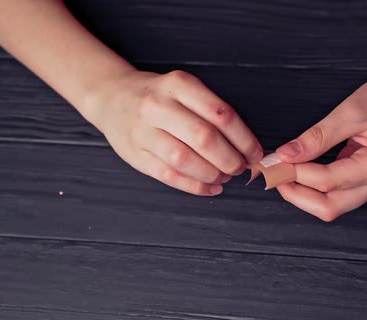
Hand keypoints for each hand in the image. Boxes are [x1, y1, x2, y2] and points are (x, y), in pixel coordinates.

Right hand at [86, 70, 263, 195]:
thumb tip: (246, 146)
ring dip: (212, 173)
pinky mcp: (135, 154)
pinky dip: (195, 186)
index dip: (244, 138)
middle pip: (204, 137)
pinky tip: (210, 187)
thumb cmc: (158, 95)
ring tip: (225, 177)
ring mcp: (143, 131)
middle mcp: (158, 106)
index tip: (255, 152)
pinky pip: (169, 176)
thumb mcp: (184, 88)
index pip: (220, 113)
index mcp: (178, 84)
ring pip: (184, 159)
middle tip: (241, 168)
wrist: (111, 96)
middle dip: (230, 158)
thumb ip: (212, 112)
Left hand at [275, 54, 366, 220]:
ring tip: (283, 172)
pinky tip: (301, 170)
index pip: (326, 182)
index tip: (270, 161)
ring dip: (305, 193)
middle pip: (330, 207)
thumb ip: (318, 136)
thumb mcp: (353, 109)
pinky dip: (317, 186)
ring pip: (334, 204)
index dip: (294, 173)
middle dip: (296, 194)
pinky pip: (340, 192)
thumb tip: (285, 155)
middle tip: (272, 174)